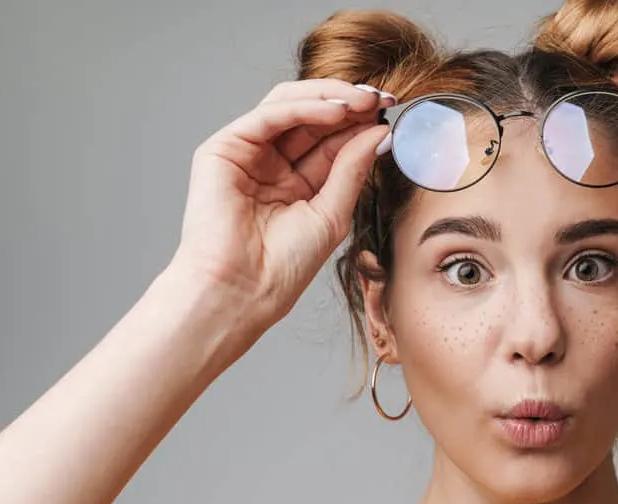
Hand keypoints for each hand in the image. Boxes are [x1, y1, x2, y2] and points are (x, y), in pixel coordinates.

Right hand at [168, 79, 392, 336]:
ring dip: (330, 97)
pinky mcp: (223, 149)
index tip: (393, 111)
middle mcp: (271, 163)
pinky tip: (336, 110)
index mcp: (297, 181)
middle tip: (383, 99)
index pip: (331, 138)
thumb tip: (380, 131)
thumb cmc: (282, 267)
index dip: (361, 122)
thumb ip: (352, 169)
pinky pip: (269, 116)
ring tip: (364, 101)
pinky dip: (304, 107)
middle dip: (349, 103)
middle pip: (312, 116)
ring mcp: (247, 154)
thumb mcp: (333, 213)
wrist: (244, 292)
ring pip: (289, 105)